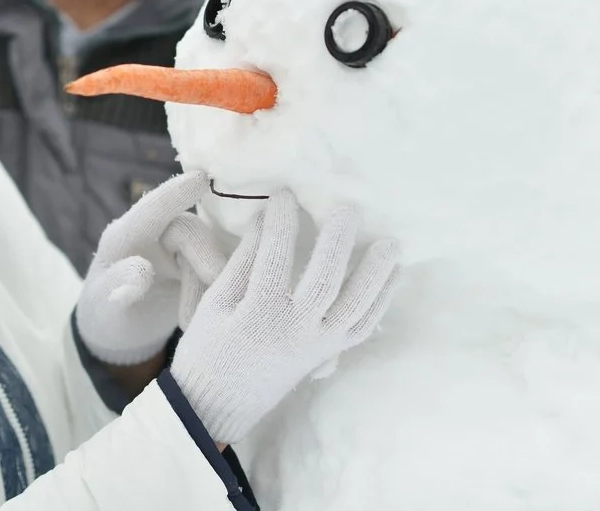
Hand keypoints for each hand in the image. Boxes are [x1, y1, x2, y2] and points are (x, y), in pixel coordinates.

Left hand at [76, 172, 228, 364]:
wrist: (120, 332)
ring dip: (209, 285)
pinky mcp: (199, 264)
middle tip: (215, 287)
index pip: (152, 209)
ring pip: (211, 252)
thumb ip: (118, 284)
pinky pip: (220, 269)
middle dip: (206, 258)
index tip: (200, 179)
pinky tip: (203, 314)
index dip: (175, 193)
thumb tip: (143, 270)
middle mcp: (157, 233)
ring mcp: (180, 248)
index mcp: (126, 235)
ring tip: (189, 320)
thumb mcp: (103, 305)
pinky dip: (217, 291)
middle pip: (191, 231)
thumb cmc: (104, 313)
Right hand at [171, 190, 400, 444]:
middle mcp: (295, 329)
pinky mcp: (327, 354)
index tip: (284, 193)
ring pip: (356, 305)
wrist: (215, 406)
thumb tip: (262, 219)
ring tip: (390, 242)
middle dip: (338, 238)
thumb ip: (241, 262)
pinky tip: (392, 275)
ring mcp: (317, 345)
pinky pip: (362, 327)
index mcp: (259, 312)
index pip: (275, 255)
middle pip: (327, 277)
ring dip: (376, 272)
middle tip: (346, 207)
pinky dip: (381, 301)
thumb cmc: (207, 350)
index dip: (281, 220)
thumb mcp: (214, 304)